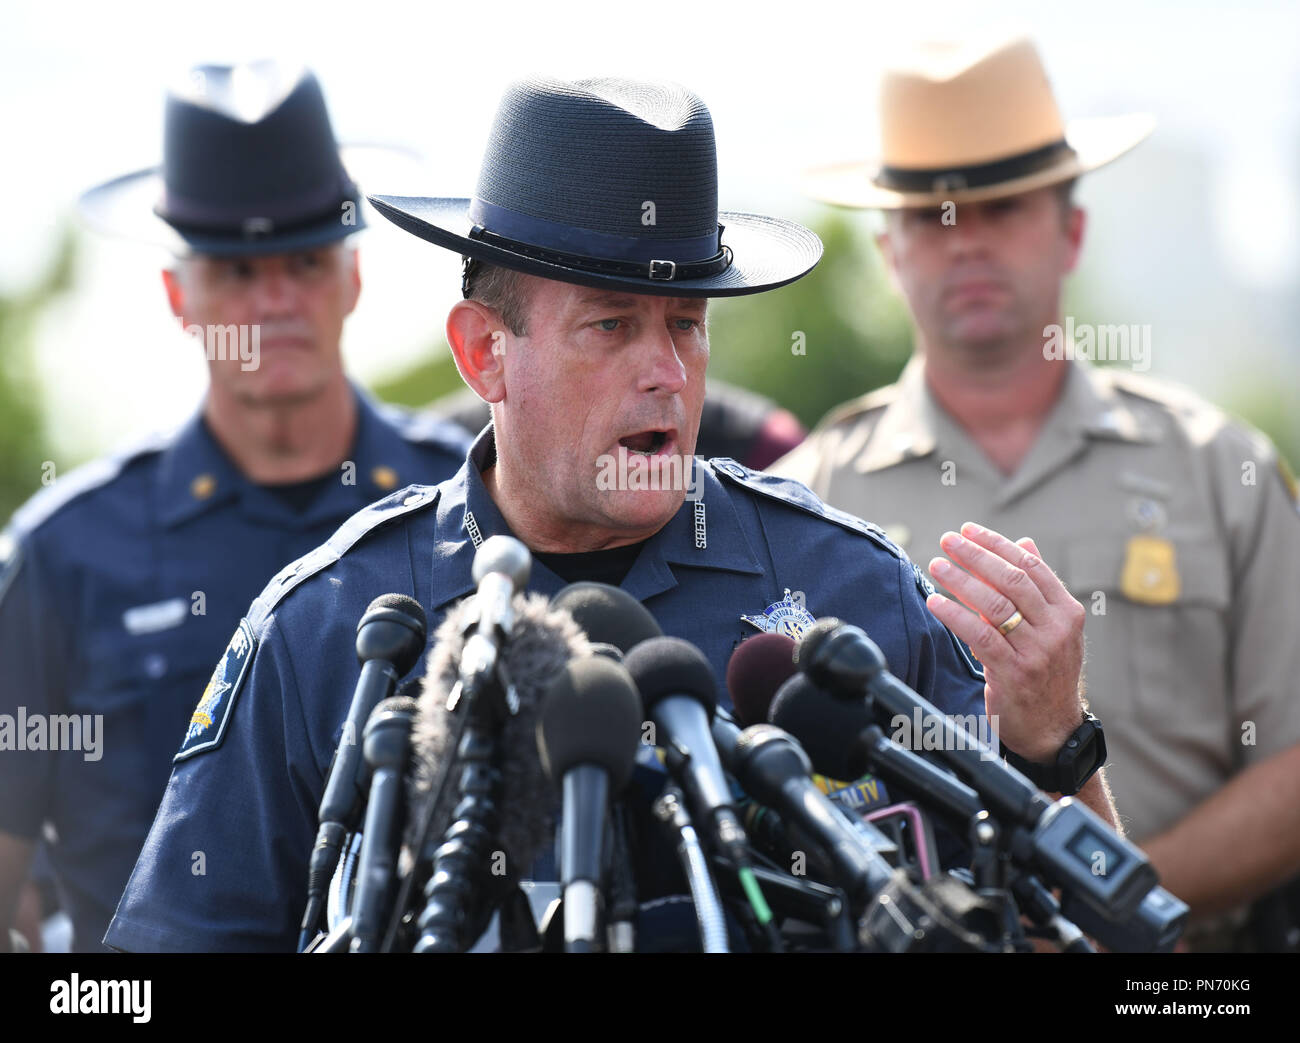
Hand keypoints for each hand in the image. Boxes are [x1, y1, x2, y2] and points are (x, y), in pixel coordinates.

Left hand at [925, 522, 1085, 761]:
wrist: (1054, 730)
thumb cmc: (1047, 673)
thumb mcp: (1053, 629)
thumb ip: (1038, 588)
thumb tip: (1024, 543)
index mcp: (1067, 612)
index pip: (1030, 566)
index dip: (997, 544)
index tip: (969, 530)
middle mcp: (1057, 629)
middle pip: (1012, 580)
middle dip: (976, 555)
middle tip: (947, 540)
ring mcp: (1038, 651)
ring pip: (994, 605)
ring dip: (961, 580)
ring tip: (936, 565)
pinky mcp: (1015, 673)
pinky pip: (981, 636)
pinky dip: (956, 615)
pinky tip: (936, 602)